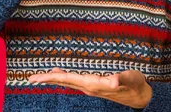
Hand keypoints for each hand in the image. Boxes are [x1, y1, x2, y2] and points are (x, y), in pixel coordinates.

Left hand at [28, 67, 151, 108]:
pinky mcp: (93, 86)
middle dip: (47, 79)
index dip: (52, 77)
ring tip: (40, 76)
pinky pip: (74, 81)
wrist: (140, 97)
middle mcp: (89, 87)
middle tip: (30, 77)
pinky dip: (64, 77)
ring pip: (68, 82)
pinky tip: (59, 74)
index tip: (37, 77)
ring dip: (54, 78)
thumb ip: (122, 78)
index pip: (68, 79)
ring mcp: (90, 88)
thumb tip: (113, 80)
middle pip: (64, 82)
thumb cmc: (135, 85)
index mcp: (94, 84)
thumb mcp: (131, 79)